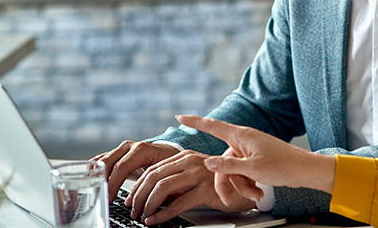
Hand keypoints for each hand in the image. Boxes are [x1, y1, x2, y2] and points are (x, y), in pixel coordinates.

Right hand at [92, 140, 178, 203]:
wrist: (167, 153)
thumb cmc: (167, 164)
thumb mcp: (164, 173)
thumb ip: (153, 185)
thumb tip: (147, 203)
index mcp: (141, 150)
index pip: (121, 167)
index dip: (113, 184)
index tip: (110, 198)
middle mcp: (129, 147)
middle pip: (108, 162)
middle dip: (103, 182)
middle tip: (101, 198)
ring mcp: (120, 149)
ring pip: (101, 160)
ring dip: (96, 176)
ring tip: (96, 192)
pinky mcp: (115, 154)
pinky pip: (101, 161)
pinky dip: (95, 171)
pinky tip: (94, 183)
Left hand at [124, 149, 256, 224]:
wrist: (247, 188)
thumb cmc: (219, 185)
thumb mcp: (193, 178)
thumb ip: (176, 182)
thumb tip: (150, 197)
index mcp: (184, 156)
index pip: (153, 169)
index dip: (138, 186)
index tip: (130, 199)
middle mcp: (190, 161)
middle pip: (154, 177)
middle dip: (139, 196)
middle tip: (133, 210)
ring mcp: (198, 174)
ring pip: (162, 188)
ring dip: (148, 204)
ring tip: (142, 216)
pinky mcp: (205, 189)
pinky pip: (177, 204)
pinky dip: (162, 214)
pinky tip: (155, 221)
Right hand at [177, 115, 335, 200]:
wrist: (304, 171)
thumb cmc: (283, 165)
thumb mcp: (252, 168)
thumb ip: (228, 166)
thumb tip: (206, 162)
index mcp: (242, 136)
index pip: (213, 126)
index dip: (195, 121)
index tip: (180, 116)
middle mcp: (244, 142)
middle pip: (221, 162)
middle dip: (226, 182)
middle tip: (227, 198)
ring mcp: (250, 152)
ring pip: (232, 171)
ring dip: (241, 186)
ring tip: (255, 194)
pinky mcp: (256, 161)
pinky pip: (243, 174)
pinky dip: (248, 185)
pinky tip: (258, 193)